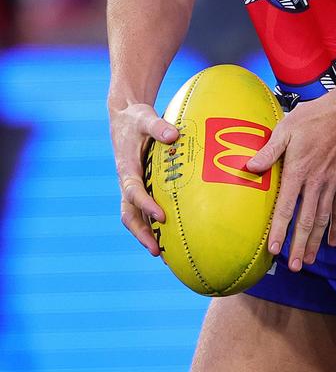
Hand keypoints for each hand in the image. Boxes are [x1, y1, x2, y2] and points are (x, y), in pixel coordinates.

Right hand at [108, 99, 178, 254]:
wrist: (125, 116)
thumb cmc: (136, 118)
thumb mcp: (145, 117)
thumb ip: (158, 127)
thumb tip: (174, 135)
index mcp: (126, 168)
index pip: (133, 192)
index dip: (146, 206)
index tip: (161, 217)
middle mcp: (127, 182)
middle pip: (129, 215)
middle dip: (141, 234)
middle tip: (157, 252)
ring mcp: (132, 186)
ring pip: (135, 217)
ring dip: (147, 235)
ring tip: (165, 255)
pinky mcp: (139, 186)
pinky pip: (144, 210)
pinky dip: (153, 224)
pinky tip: (172, 236)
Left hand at [246, 91, 335, 270]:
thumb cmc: (313, 117)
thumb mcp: (286, 129)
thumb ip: (269, 151)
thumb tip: (249, 167)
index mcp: (298, 171)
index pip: (286, 207)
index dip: (279, 230)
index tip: (273, 250)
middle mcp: (315, 183)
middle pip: (306, 220)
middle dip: (299, 245)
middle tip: (293, 267)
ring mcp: (332, 184)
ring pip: (323, 220)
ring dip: (316, 242)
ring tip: (309, 261)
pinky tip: (334, 242)